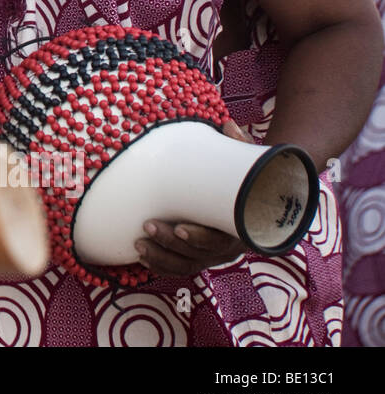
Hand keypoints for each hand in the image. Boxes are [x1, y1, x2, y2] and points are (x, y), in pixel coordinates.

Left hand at [135, 119, 251, 275]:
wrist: (254, 199)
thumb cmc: (245, 180)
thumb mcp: (246, 165)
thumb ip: (238, 148)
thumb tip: (228, 125)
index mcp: (239, 227)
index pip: (220, 240)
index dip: (200, 237)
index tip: (181, 227)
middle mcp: (227, 246)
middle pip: (199, 255)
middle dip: (171, 243)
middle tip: (148, 225)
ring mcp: (212, 255)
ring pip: (186, 265)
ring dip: (161, 256)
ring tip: (138, 244)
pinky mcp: (199, 257)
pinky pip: (179, 268)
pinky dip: (161, 265)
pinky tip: (142, 257)